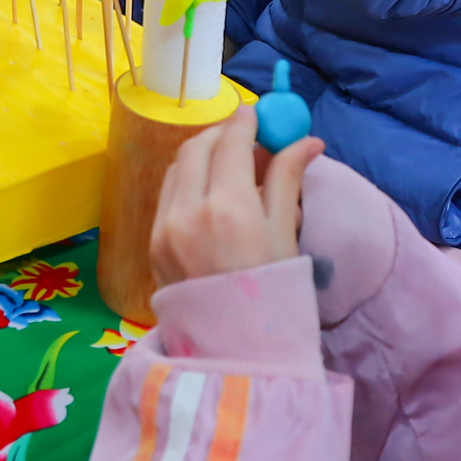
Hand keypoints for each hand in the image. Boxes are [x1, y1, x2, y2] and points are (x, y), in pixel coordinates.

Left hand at [151, 105, 323, 286]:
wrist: (238, 348)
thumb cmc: (274, 293)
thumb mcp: (285, 235)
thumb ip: (288, 180)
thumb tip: (307, 140)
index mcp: (229, 208)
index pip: (232, 143)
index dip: (245, 122)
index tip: (257, 113)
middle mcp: (190, 212)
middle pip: (198, 148)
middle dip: (220, 134)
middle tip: (244, 135)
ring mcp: (165, 228)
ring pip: (177, 168)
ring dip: (200, 154)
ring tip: (228, 163)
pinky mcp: (153, 244)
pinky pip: (166, 195)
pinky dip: (186, 180)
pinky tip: (208, 190)